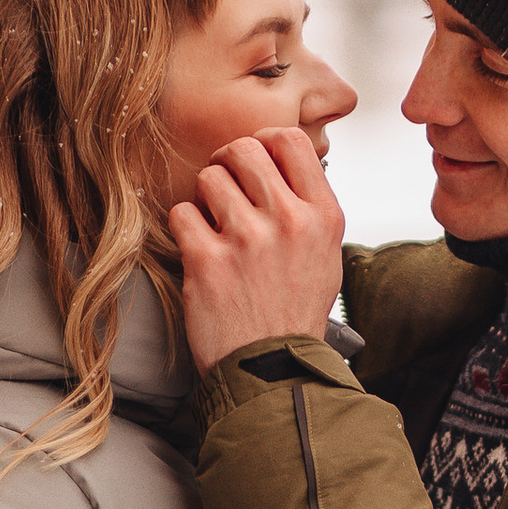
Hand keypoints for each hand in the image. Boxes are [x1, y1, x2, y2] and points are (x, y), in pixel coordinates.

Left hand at [171, 130, 347, 373]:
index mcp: (322, 216)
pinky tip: (198, 248)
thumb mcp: (326, 255)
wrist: (272, 368)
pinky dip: (184, 228)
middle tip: (223, 185)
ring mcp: (247, 240)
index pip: (290, 140)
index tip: (253, 159)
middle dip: (226, 162)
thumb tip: (281, 166)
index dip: (263, 142)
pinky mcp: (208, 261)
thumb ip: (308, 207)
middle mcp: (288, 221)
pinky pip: (181, 213)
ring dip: (204, 197)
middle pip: (244, 149)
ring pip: (209, 177)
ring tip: (213, 224)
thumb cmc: (294, 313)